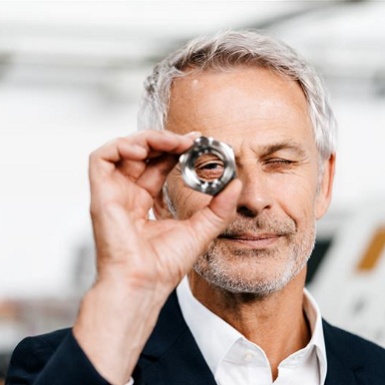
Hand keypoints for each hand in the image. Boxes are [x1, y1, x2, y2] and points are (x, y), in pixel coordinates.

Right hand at [73, 129, 241, 384]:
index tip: (196, 142)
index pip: (157, 165)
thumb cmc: (163, 266)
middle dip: (165, 141)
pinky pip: (101, 158)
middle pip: (142, 154)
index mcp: (143, 202)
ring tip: (172, 143)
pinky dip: (121, 146)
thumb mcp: (200, 230)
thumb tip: (236, 185)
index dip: (175, 150)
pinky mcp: (100, 194)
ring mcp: (112, 193)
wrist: (144, 285)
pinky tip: (144, 150)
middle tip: (189, 140)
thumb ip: (219, 208)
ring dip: (147, 139)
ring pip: (123, 150)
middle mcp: (126, 194)